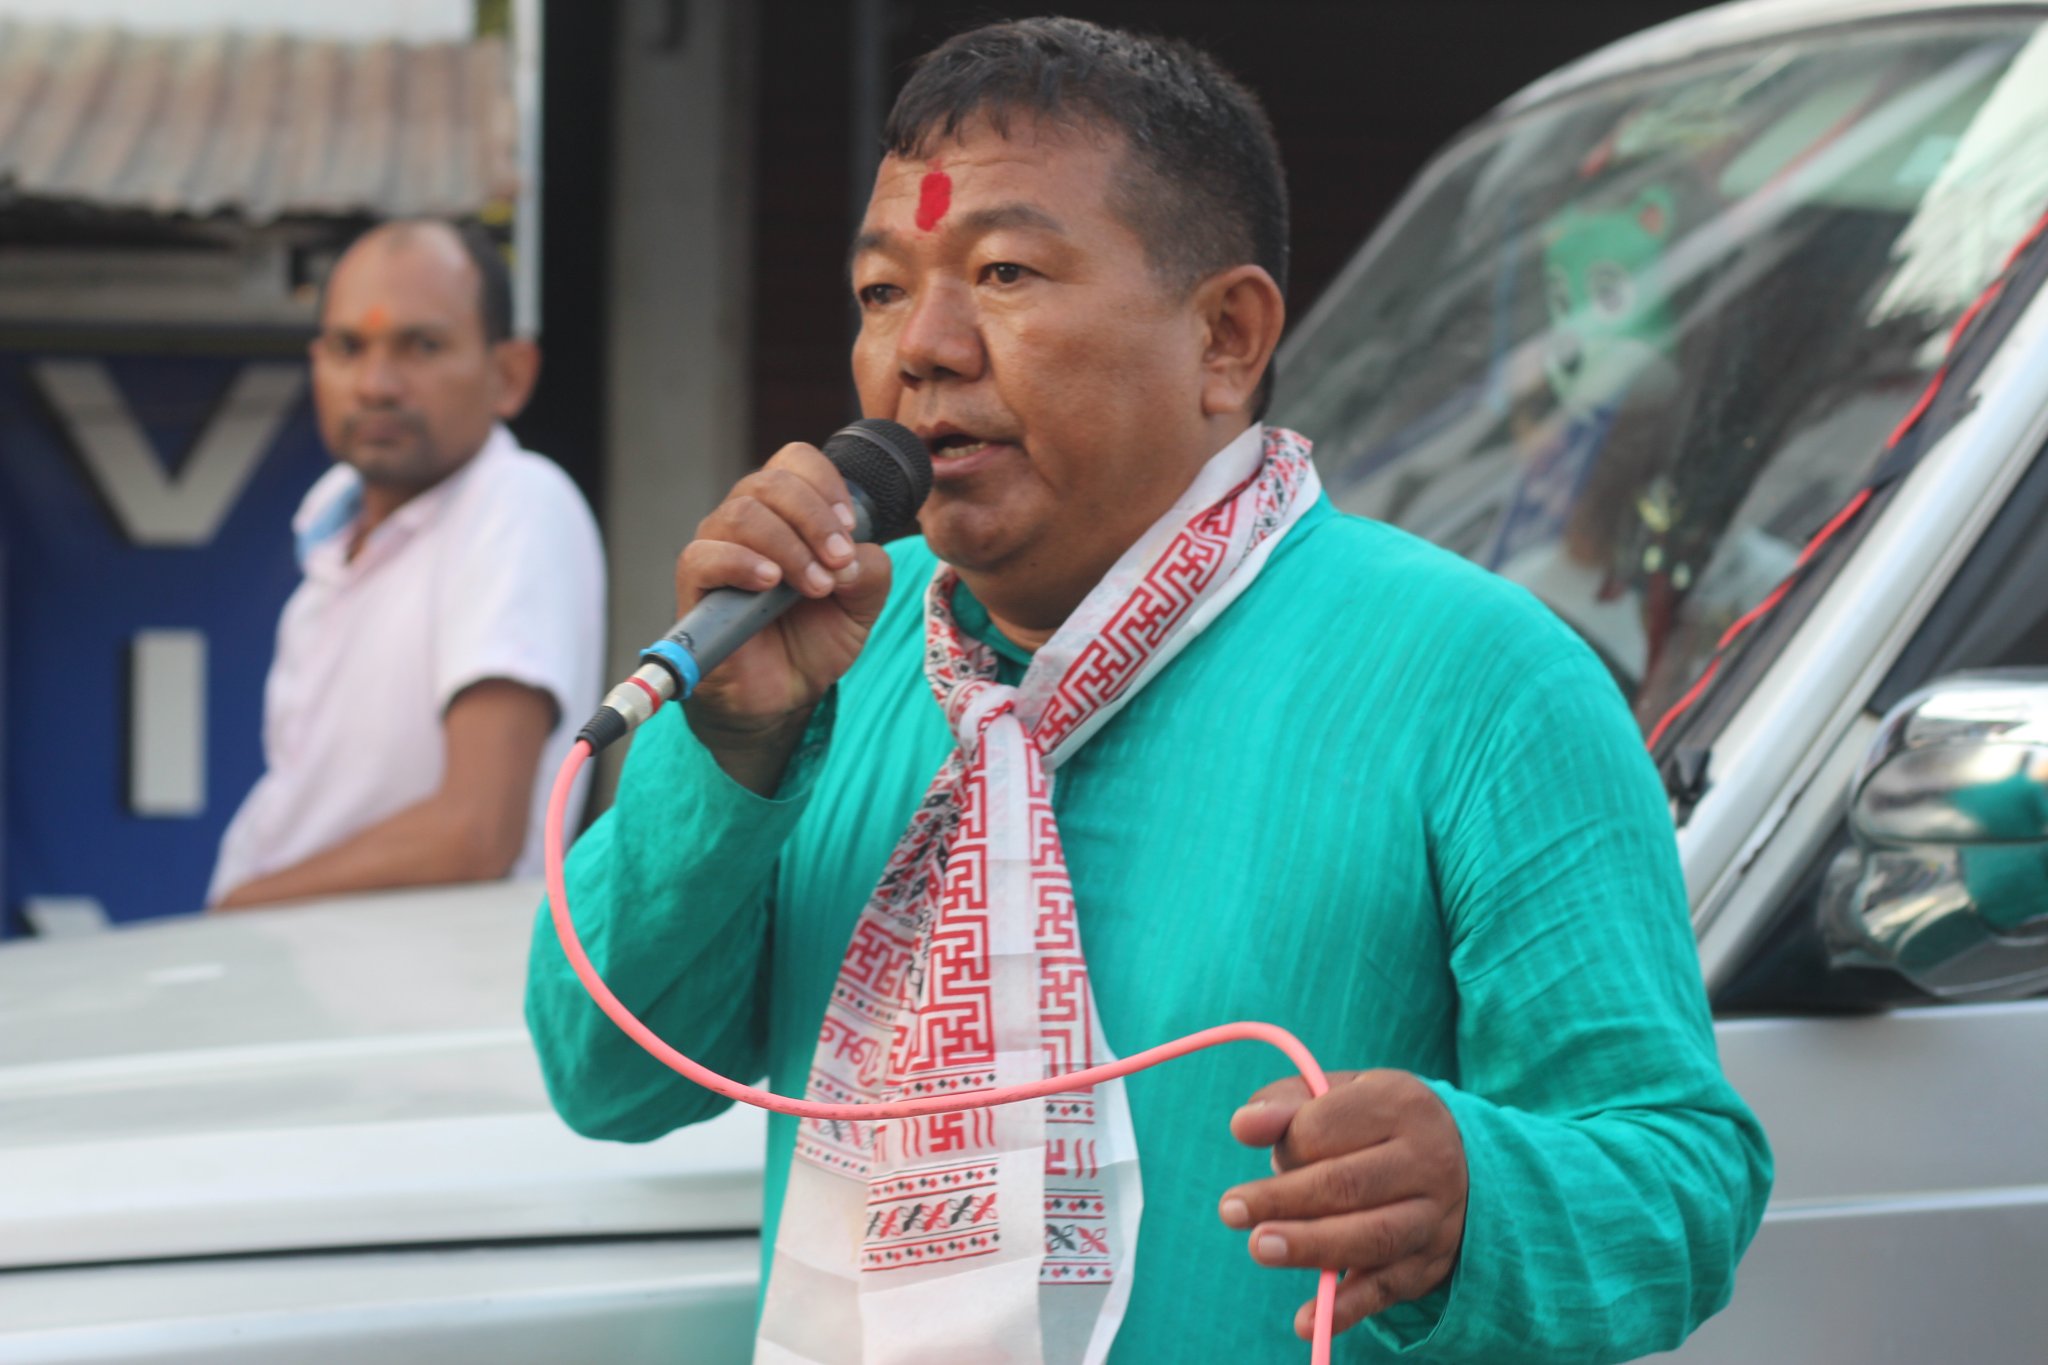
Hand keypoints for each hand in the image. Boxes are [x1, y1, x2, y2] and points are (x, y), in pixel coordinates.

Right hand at [677, 443, 894, 786]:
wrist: (782, 696)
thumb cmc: (814, 639)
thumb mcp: (863, 606)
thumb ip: (872, 573)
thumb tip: (853, 555)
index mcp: (788, 513)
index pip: (796, 461)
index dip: (827, 484)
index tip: (852, 528)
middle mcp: (748, 521)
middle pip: (771, 482)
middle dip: (816, 519)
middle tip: (839, 563)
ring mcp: (718, 549)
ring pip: (742, 514)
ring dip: (789, 546)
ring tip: (815, 586)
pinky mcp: (695, 586)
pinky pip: (704, 555)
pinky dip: (742, 562)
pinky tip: (770, 583)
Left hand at [1219, 1069, 1466, 1340]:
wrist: (1464, 1163)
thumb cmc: (1377, 1123)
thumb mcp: (1341, 1096)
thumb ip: (1287, 1104)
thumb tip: (1243, 1125)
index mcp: (1399, 1104)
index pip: (1326, 1126)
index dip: (1287, 1142)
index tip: (1269, 1152)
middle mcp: (1427, 1160)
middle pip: (1346, 1184)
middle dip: (1283, 1199)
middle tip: (1231, 1210)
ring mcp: (1433, 1217)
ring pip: (1370, 1237)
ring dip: (1310, 1247)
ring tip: (1259, 1247)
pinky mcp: (1428, 1264)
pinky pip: (1385, 1289)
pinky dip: (1346, 1309)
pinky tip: (1305, 1322)